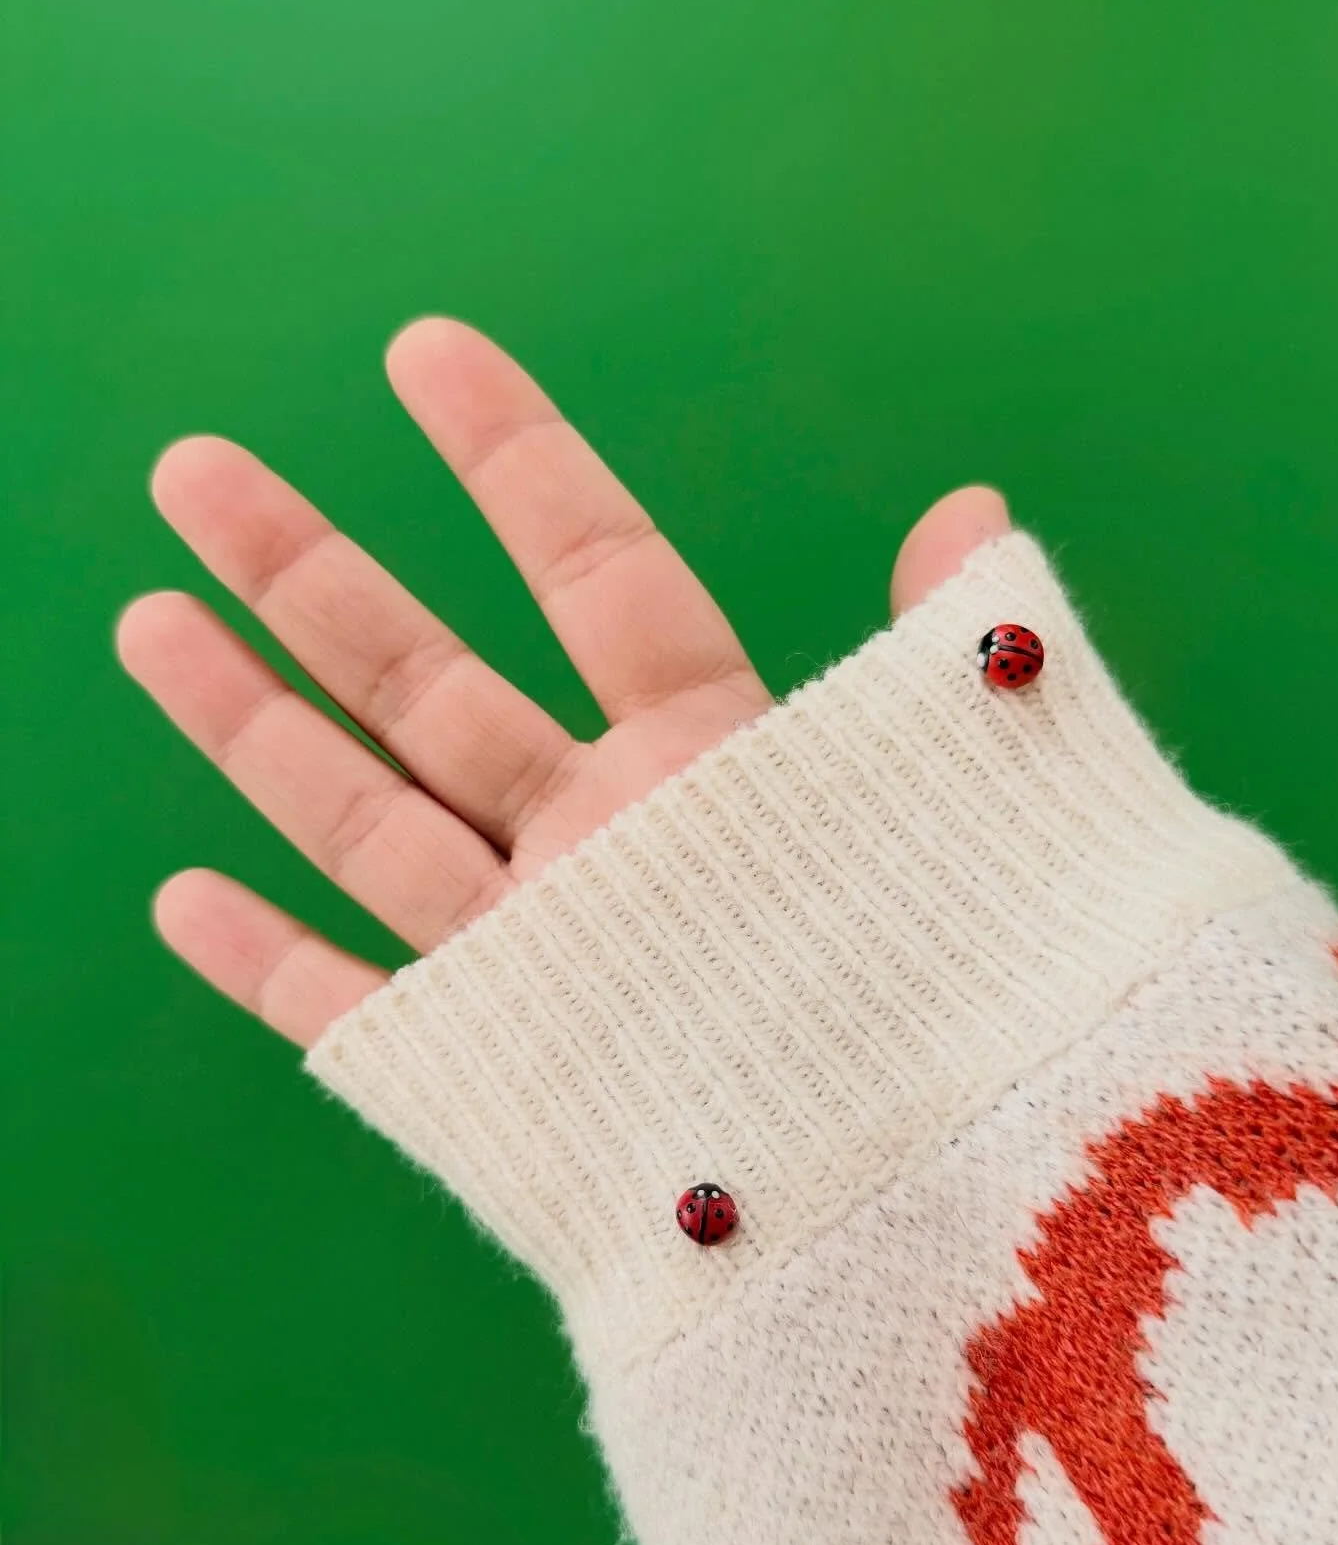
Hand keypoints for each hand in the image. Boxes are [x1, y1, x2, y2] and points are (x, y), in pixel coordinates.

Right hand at [117, 317, 1008, 1047]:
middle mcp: (610, 843)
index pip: (595, 574)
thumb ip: (956, 646)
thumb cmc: (977, 979)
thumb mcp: (981, 788)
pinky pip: (357, 1010)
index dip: (514, 458)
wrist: (950, 1196)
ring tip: (149, 619)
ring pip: (367, 822)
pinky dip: (270, 964)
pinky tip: (182, 898)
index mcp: (714, 757)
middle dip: (308, 574)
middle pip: (429, 683)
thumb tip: (968, 506)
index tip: (426, 348)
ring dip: (253, 728)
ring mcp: (544, 955)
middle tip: (195, 470)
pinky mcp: (498, 1074)